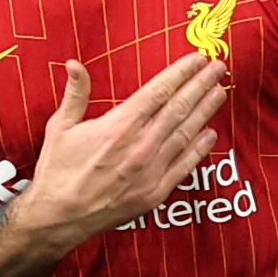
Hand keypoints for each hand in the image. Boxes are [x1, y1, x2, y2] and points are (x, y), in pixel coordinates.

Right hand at [10, 53, 230, 242]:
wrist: (58, 218)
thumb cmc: (57, 171)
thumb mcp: (60, 128)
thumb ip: (75, 94)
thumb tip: (73, 64)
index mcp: (119, 125)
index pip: (159, 91)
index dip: (181, 72)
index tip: (197, 58)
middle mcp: (140, 145)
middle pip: (179, 108)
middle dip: (201, 85)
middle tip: (219, 68)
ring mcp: (151, 170)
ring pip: (186, 134)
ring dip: (205, 111)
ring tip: (220, 93)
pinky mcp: (155, 193)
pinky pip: (184, 166)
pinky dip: (199, 149)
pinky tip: (211, 134)